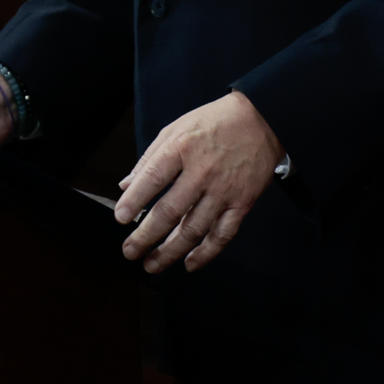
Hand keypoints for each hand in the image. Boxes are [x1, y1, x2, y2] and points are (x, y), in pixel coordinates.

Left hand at [113, 91, 283, 273]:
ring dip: (170, 251)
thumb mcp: (177, 128)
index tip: (120, 218)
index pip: (152, 178)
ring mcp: (224, 190)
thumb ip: (150, 158)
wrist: (262, 119)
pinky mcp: (242, 203)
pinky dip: (206, 253)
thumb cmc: (215, 122)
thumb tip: (126, 185)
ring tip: (152, 264)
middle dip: (146, 236)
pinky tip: (189, 263)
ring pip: (194, 229)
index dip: (134, 201)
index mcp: (182, 148)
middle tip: (130, 251)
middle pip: (170, 211)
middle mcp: (202, 171)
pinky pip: (222, 234)